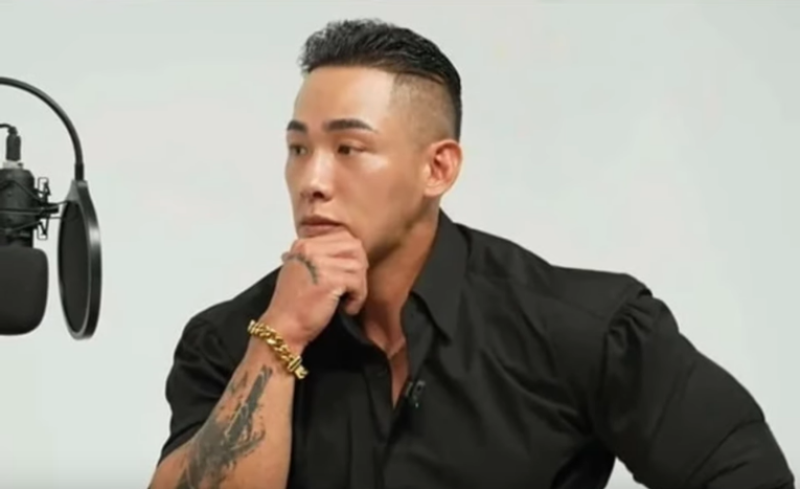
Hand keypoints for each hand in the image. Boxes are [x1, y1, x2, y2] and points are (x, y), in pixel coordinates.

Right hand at [261, 230, 367, 350]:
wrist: (283, 327)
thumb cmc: (293, 306)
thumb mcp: (302, 271)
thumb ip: (320, 258)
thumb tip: (351, 251)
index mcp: (303, 245)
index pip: (342, 237)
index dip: (351, 257)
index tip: (348, 276)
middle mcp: (310, 249)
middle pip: (354, 246)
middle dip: (358, 268)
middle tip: (352, 288)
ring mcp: (319, 262)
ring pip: (358, 265)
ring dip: (359, 286)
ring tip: (347, 301)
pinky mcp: (330, 279)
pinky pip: (358, 282)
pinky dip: (358, 298)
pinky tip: (347, 308)